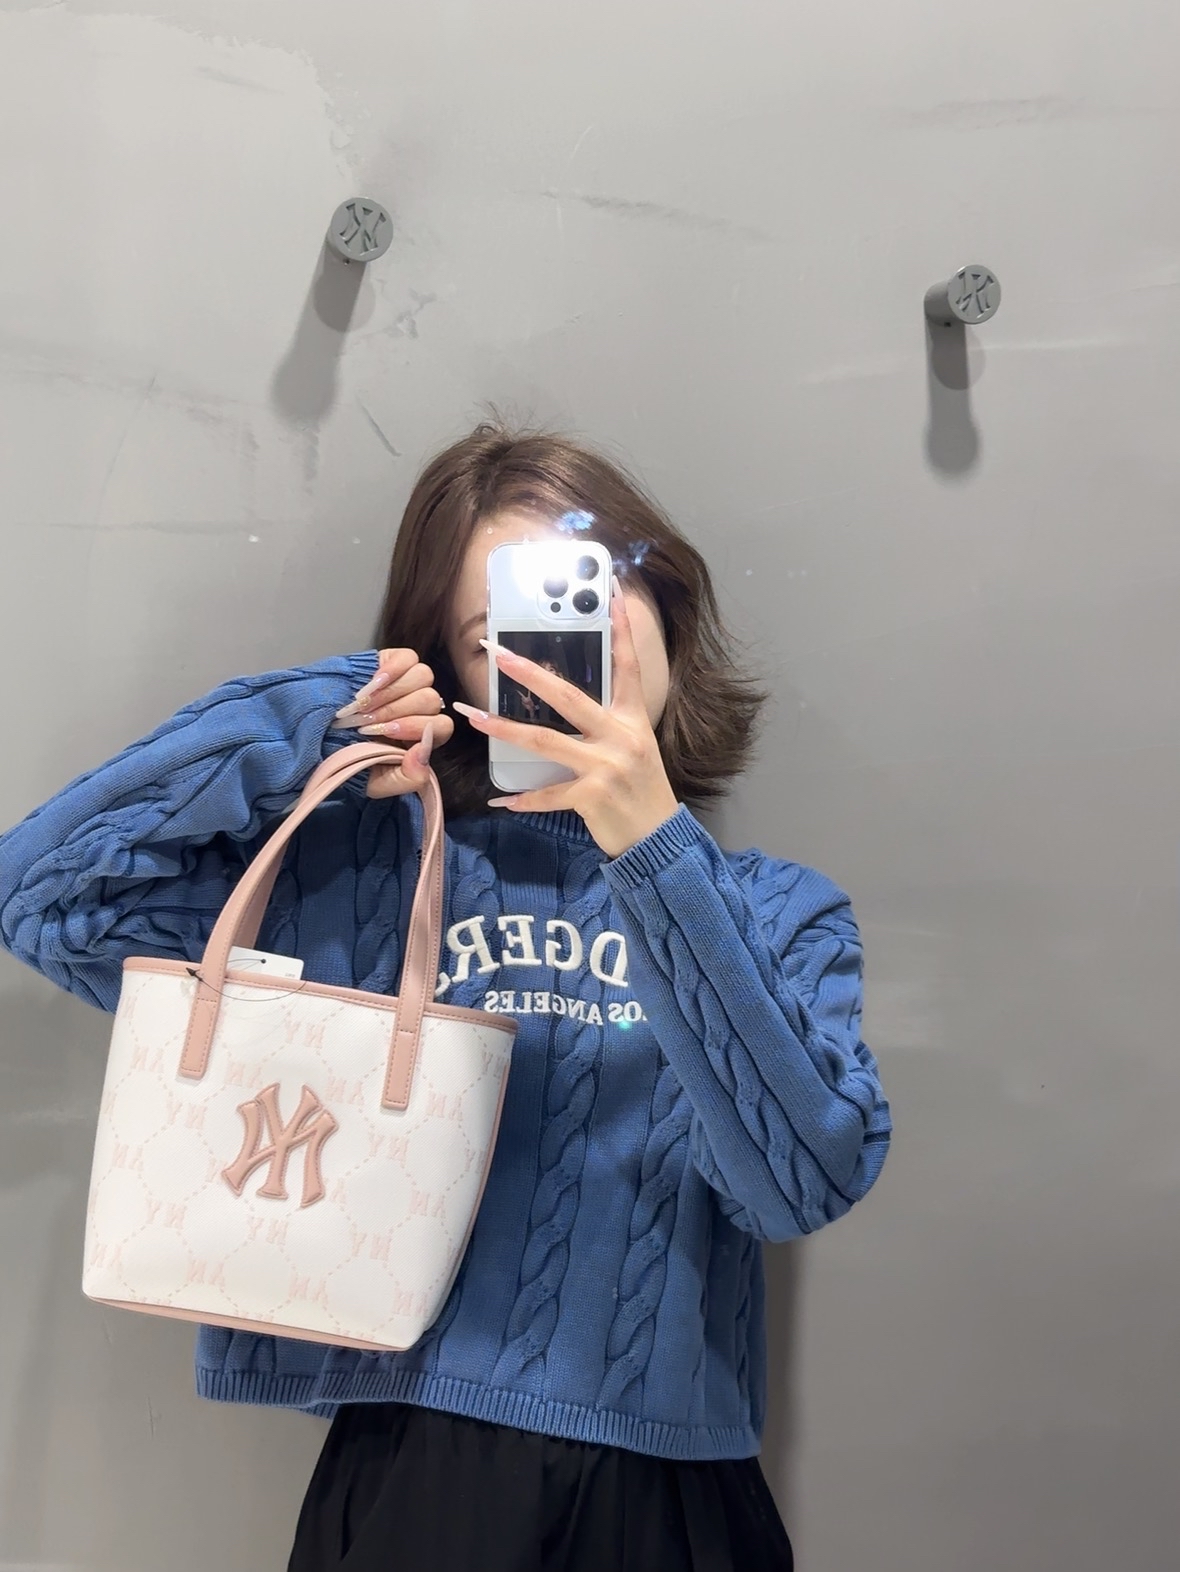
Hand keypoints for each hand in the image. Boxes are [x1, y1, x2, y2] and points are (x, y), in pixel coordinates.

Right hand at [331, 648, 452, 799]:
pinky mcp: (393, 662)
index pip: (443, 726)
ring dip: (390, 692)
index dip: (416, 727)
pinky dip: (391, 670)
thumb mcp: (378, 782)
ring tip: (363, 704)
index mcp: (422, 736)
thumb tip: (423, 752)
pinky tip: (371, 683)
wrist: (316, 734)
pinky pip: (408, 658)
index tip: (386, 732)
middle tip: (365, 721)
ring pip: (423, 677)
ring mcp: (409, 682)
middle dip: (395, 711)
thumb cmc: (350, 759)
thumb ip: (408, 778)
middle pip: (430, 699)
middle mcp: (420, 707)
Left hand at [452, 580, 678, 857]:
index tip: (612, 593)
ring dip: (505, 729)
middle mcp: (621, 737)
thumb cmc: (642, 790)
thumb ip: (606, 723)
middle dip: (528, 673)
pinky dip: (523, 800)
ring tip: (475, 717)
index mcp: (632, 720)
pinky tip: (500, 799)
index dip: (621, 629)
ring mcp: (606, 767)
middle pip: (568, 697)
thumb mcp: (635, 747)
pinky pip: (547, 794)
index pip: (627, 666)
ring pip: (545, 741)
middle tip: (497, 652)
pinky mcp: (592, 797)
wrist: (658, 838)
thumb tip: (565, 701)